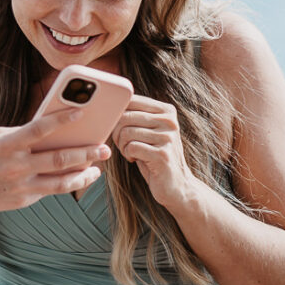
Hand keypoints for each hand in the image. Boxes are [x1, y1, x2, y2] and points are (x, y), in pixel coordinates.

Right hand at [0, 108, 109, 212]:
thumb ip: (20, 134)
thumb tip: (48, 131)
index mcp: (7, 144)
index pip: (40, 129)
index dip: (62, 120)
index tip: (81, 113)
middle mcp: (16, 165)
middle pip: (59, 158)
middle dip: (86, 153)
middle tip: (104, 148)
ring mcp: (20, 185)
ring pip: (61, 182)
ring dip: (83, 174)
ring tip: (97, 169)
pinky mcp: (22, 200)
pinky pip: (48, 191)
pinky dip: (64, 184)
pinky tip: (75, 178)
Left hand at [113, 94, 200, 210]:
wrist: (176, 184)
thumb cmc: (153, 154)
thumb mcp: (146, 130)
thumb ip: (134, 114)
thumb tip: (108, 105)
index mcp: (166, 110)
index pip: (130, 101)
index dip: (117, 116)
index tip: (121, 129)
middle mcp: (169, 121)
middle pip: (125, 116)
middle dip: (117, 132)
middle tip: (123, 144)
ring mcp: (168, 138)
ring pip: (126, 132)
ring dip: (122, 145)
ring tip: (131, 152)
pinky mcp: (163, 154)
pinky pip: (131, 147)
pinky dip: (128, 154)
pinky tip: (136, 159)